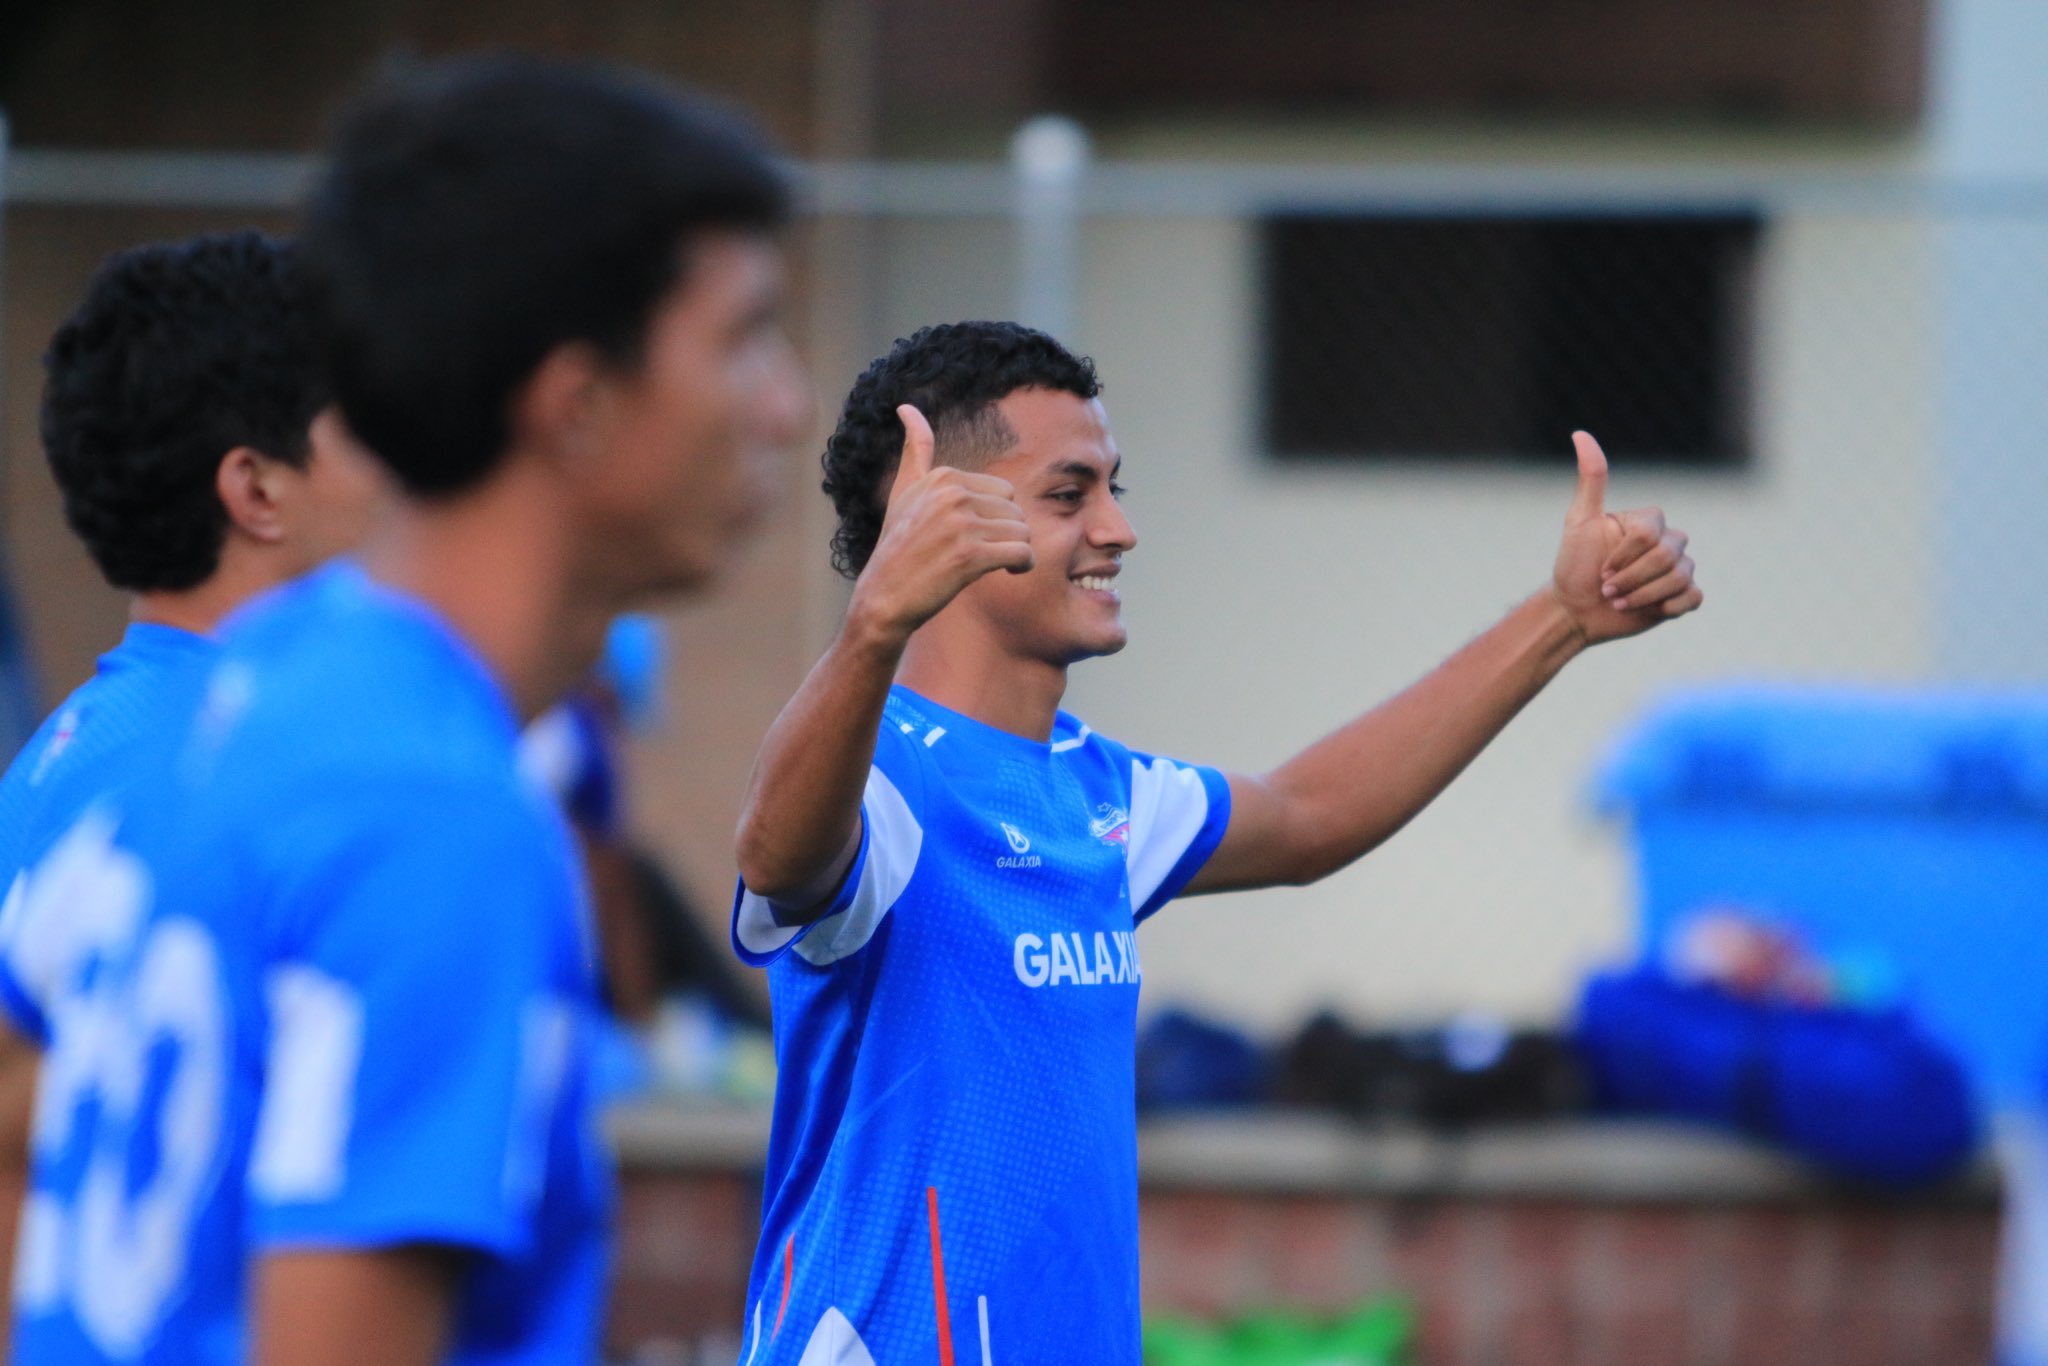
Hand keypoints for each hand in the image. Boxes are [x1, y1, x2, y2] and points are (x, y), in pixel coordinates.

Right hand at [848, 405, 1034, 643]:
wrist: (883, 598)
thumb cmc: (898, 547)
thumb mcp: (904, 492)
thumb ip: (914, 450)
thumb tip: (906, 406)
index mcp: (942, 476)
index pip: (1003, 492)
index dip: (994, 518)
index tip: (971, 536)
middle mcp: (951, 493)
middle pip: (1016, 511)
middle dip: (1007, 535)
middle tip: (984, 554)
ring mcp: (960, 523)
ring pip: (1022, 532)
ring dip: (1015, 552)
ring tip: (993, 565)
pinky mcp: (969, 555)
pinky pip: (1022, 553)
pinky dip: (1023, 566)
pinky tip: (1009, 574)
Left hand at [1550, 431, 1701, 646]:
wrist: (1576, 610)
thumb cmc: (1574, 565)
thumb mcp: (1579, 522)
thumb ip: (1590, 479)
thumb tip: (1580, 433)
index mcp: (1648, 522)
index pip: (1650, 534)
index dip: (1624, 556)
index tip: (1601, 569)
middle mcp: (1668, 541)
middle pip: (1667, 556)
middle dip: (1631, 579)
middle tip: (1607, 590)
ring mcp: (1679, 568)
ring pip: (1679, 578)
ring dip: (1642, 596)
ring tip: (1618, 602)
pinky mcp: (1683, 595)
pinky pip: (1693, 597)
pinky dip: (1668, 606)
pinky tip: (1649, 611)